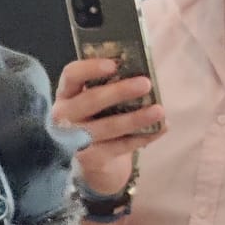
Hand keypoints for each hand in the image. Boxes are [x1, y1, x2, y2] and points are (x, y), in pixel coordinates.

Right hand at [50, 57, 166, 195]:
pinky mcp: (89, 159)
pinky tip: (160, 128)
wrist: (93, 159)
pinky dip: (142, 137)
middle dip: (118, 91)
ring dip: (134, 118)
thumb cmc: (100, 118)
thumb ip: (113, 85)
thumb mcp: (100, 99)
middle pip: (89, 101)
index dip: (90, 68)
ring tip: (159, 111)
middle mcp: (63, 117)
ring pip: (105, 127)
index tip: (114, 65)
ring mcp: (73, 140)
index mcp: (67, 94)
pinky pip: (119, 147)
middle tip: (146, 84)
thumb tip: (142, 74)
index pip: (72, 75)